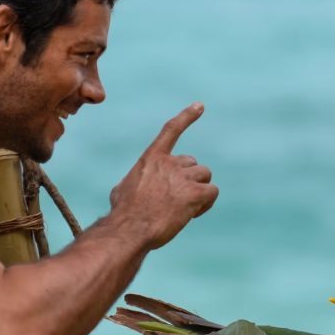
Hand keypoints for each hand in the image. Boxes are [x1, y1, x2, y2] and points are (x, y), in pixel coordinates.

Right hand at [109, 104, 218, 249]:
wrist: (130, 228)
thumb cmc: (123, 212)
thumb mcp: (122, 189)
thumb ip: (138, 181)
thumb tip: (138, 189)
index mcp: (152, 158)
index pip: (171, 130)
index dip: (187, 117)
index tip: (200, 106)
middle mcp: (169, 163)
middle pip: (192, 163)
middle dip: (188, 179)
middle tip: (176, 199)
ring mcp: (183, 177)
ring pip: (204, 176)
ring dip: (199, 189)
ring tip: (185, 208)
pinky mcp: (194, 194)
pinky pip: (212, 192)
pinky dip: (207, 202)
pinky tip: (194, 213)